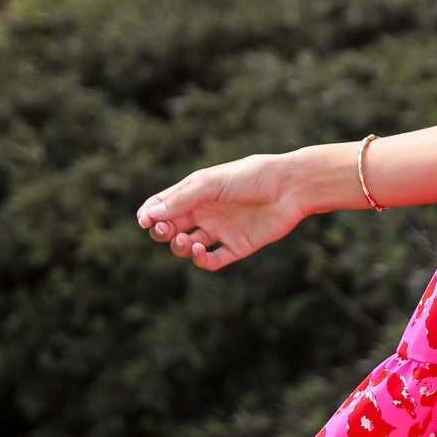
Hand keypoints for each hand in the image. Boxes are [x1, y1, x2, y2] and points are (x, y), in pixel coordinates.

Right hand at [135, 153, 304, 271]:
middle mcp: (207, 212)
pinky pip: (213, 260)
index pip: (163, 205)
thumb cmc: (251, 176)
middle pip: (172, 227)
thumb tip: (149, 215)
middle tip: (163, 231)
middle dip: (161, 232)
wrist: (291, 187)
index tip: (145, 221)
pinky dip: (201, 260)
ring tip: (185, 241)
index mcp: (197, 193)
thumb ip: (181, 199)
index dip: (149, 214)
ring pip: (189, 246)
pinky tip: (200, 252)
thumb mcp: (212, 183)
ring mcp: (221, 230)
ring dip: (179, 247)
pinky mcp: (238, 246)